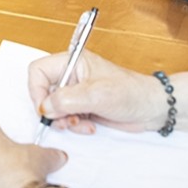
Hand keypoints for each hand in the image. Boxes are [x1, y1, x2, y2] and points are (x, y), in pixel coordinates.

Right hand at [27, 51, 164, 135]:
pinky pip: (65, 117)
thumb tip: (45, 107)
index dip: (37, 90)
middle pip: (43, 91)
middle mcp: (71, 75)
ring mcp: (76, 92)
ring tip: (81, 123)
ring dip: (64, 120)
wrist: (151, 109)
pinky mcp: (82, 106)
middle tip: (66, 120)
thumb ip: (67, 99)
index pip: (38, 71)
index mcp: (72, 61)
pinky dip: (74, 125)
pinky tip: (89, 126)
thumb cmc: (130, 94)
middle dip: (53, 110)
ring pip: (53, 108)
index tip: (46, 108)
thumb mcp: (97, 95)